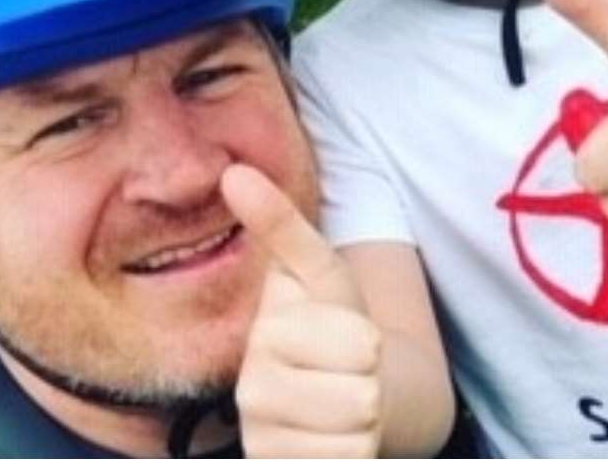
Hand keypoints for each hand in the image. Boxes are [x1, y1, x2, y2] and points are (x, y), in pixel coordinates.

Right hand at [221, 165, 382, 457]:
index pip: (359, 344)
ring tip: (346, 406)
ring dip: (368, 422)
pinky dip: (357, 455)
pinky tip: (338, 442)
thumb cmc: (333, 327)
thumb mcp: (320, 272)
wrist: (341, 394)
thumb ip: (282, 225)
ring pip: (358, 435)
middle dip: (372, 381)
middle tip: (351, 375)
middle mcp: (254, 397)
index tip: (347, 337)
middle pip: (363, 394)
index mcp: (265, 342)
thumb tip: (235, 172)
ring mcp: (269, 442)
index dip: (370, 340)